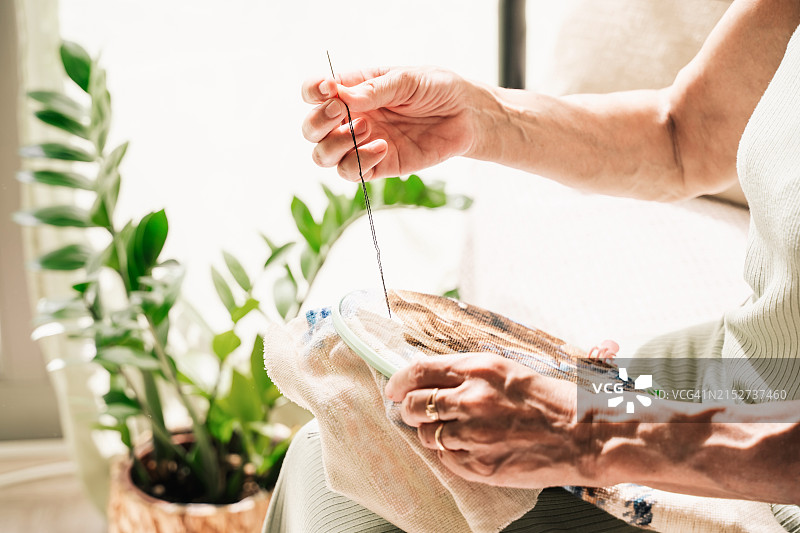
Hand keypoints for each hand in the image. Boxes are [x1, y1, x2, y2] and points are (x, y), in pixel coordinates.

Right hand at [301, 67, 477, 180]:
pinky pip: (352, 172)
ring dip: (335, 144)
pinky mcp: (379, 166)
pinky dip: (360, 162)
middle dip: (318, 122)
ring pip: (323, 156)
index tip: (328, 89)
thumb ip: (373, 90)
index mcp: (353, 90)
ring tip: (366, 129)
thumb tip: (340, 97)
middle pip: (311, 129)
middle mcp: (351, 118)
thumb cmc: (437, 89)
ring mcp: (362, 144)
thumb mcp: (406, 80)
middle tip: (340, 111)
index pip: (314, 93)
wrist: (467, 116)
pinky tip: (382, 148)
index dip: (312, 92)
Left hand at [385, 353, 598, 488]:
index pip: (418, 371)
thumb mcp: (509, 371)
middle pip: (413, 405)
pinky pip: (447, 459)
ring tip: (454, 431)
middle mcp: (470, 398)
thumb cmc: (555, 400)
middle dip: (409, 408)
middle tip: (417, 412)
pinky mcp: (480, 464)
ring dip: (433, 432)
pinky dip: (452, 454)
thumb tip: (434, 380)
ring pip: (427, 435)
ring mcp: (473, 434)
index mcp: (478, 369)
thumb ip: (469, 374)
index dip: (399, 380)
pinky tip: (472, 447)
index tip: (394, 387)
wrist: (589, 435)